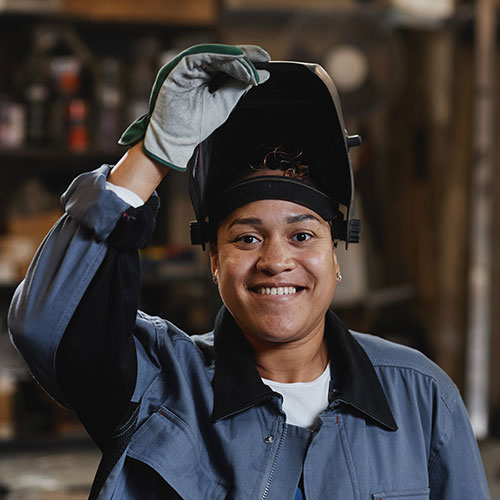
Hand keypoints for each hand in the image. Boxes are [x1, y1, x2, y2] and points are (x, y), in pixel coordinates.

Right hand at [119, 44, 269, 170]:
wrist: (176, 142)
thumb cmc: (195, 125)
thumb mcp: (224, 104)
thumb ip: (240, 88)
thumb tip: (263, 75)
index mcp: (205, 75)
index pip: (228, 62)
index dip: (247, 59)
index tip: (266, 60)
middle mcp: (195, 69)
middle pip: (222, 55)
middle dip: (244, 56)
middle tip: (263, 60)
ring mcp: (185, 68)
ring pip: (212, 54)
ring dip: (234, 58)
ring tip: (251, 67)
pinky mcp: (176, 69)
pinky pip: (198, 56)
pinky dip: (217, 57)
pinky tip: (235, 62)